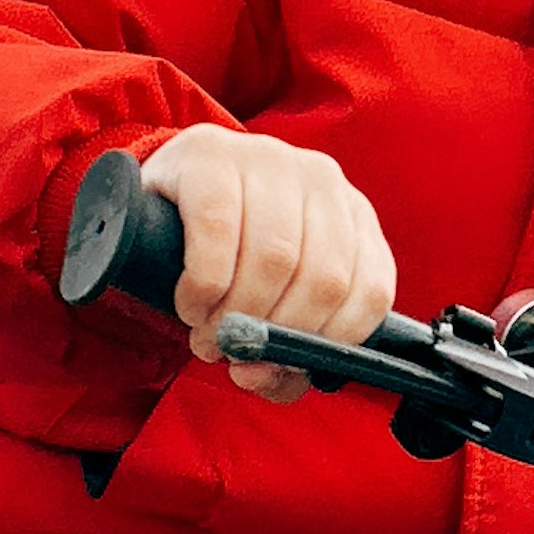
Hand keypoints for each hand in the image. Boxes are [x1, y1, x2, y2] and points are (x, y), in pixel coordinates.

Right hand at [138, 127, 395, 401]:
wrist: (163, 197)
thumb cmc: (227, 255)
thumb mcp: (270, 297)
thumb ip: (283, 347)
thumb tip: (263, 377)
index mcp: (353, 217)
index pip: (370, 292)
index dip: (328, 344)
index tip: (283, 364)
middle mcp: (322, 179)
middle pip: (323, 280)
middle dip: (275, 335)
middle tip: (233, 354)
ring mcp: (270, 159)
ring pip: (275, 260)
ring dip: (236, 317)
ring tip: (207, 336)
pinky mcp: (212, 156)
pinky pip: (218, 232)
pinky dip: (203, 286)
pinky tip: (190, 304)